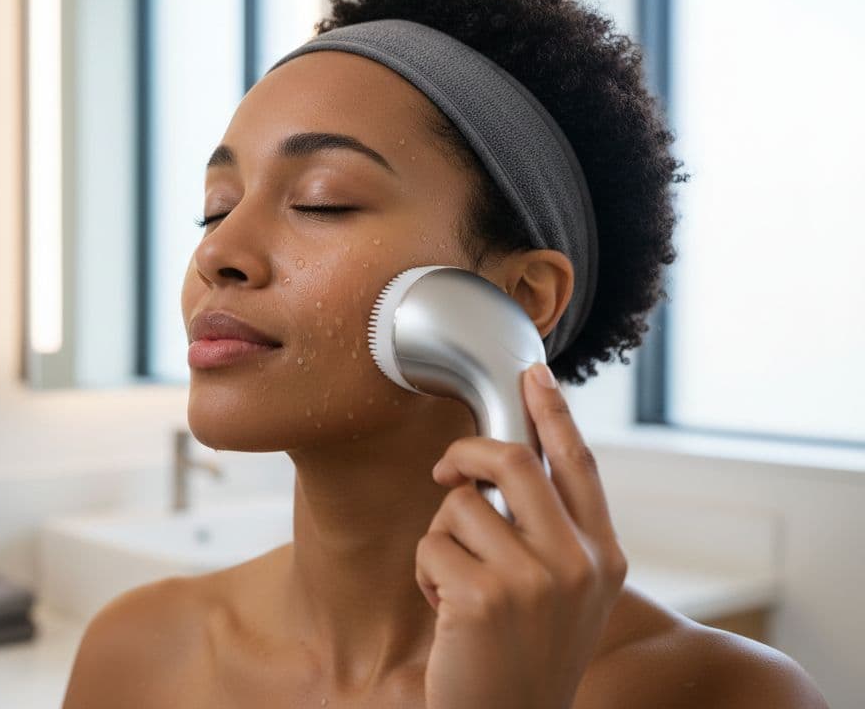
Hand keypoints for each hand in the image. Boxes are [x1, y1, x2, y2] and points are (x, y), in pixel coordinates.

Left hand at [415, 362, 628, 708]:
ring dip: (442, 541)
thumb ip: (556, 536)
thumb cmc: (526, 658)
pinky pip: (432, 547)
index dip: (553, 411)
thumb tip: (513, 464)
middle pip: (514, 461)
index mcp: (603, 558)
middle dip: (465, 455)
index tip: (532, 371)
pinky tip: (447, 615)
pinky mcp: (483, 598)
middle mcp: (577, 564)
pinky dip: (426, 576)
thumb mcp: (566, 596)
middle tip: (443, 469)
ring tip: (457, 588)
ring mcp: (533, 581)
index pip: (578, 464)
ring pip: (460, 507)